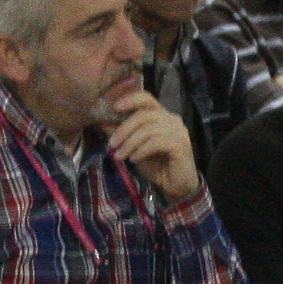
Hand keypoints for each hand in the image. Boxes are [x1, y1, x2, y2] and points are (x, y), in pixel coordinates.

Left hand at [104, 85, 200, 201]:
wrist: (175, 185)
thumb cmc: (156, 165)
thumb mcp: (134, 148)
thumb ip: (122, 135)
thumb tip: (102, 122)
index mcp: (162, 116)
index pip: (146, 98)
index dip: (130, 100)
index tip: (114, 108)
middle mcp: (172, 120)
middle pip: (144, 114)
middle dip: (124, 129)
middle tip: (112, 144)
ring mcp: (178, 132)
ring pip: (149, 129)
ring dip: (130, 143)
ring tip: (120, 156)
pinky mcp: (181, 145)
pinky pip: (156, 142)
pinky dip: (141, 150)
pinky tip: (134, 159)